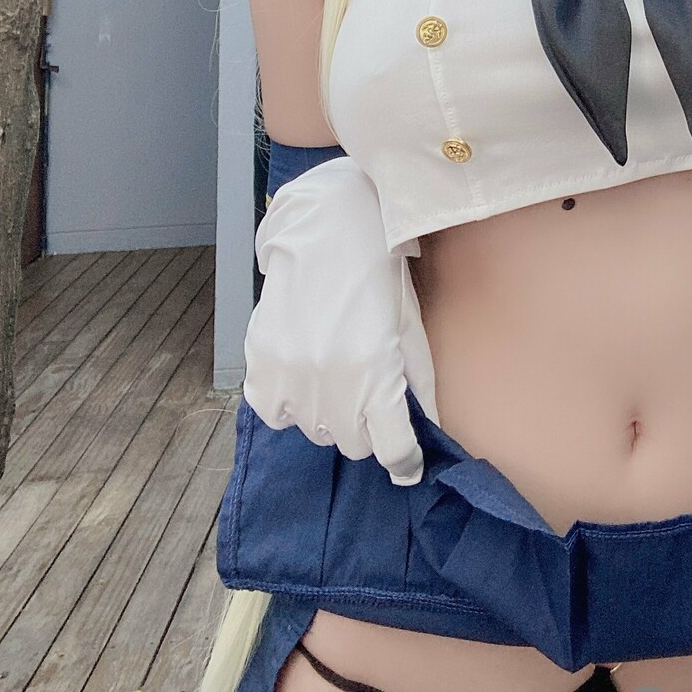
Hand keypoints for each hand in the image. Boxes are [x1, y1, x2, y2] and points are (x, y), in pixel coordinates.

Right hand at [243, 156, 436, 485]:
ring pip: (314, 430)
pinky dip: (288, 402)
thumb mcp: (409, 325)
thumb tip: (431, 427)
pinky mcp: (260, 364)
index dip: (403, 459)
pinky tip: (302, 373)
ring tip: (335, 371)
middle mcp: (331, 382)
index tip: (406, 462)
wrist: (326, 230)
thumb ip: (420, 381)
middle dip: (365, 425)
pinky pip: (274, 413)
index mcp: (375, 373)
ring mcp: (291, 375)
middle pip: (352, 444)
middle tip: (368, 389)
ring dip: (328, 412)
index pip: (392, 449)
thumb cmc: (377, 275)